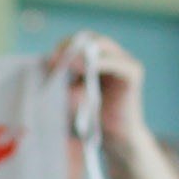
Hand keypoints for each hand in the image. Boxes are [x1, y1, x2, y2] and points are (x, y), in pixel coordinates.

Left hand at [50, 30, 148, 147]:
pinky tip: (81, 69)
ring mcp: (125, 62)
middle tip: (54, 60)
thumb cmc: (92, 118)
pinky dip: (97, 63)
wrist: (116, 139)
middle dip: (70, 47)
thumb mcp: (72, 93)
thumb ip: (64, 78)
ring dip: (81, 53)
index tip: (49, 60)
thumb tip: (46, 63)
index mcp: (99, 58)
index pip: (80, 41)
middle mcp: (114, 55)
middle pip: (90, 38)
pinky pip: (114, 62)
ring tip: (65, 64)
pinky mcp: (133, 72)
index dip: (64, 46)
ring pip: (101, 46)